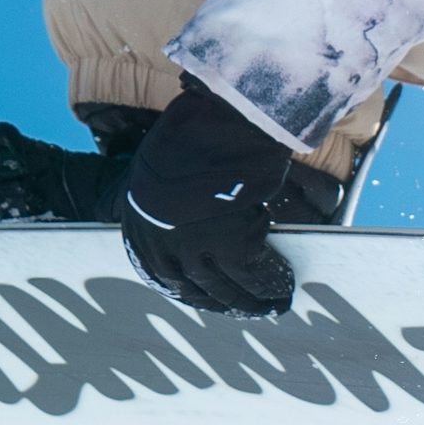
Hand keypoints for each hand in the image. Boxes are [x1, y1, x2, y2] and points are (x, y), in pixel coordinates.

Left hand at [120, 84, 299, 314]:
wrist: (217, 117)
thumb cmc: (192, 133)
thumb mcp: (162, 169)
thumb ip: (169, 201)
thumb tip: (190, 217)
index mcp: (139, 225)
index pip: (161, 275)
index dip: (190, 290)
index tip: (209, 299)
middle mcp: (161, 243)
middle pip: (194, 287)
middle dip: (223, 301)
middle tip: (247, 308)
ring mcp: (194, 247)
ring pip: (225, 286)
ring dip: (251, 300)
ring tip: (273, 303)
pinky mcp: (230, 244)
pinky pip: (254, 274)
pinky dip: (271, 283)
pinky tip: (284, 285)